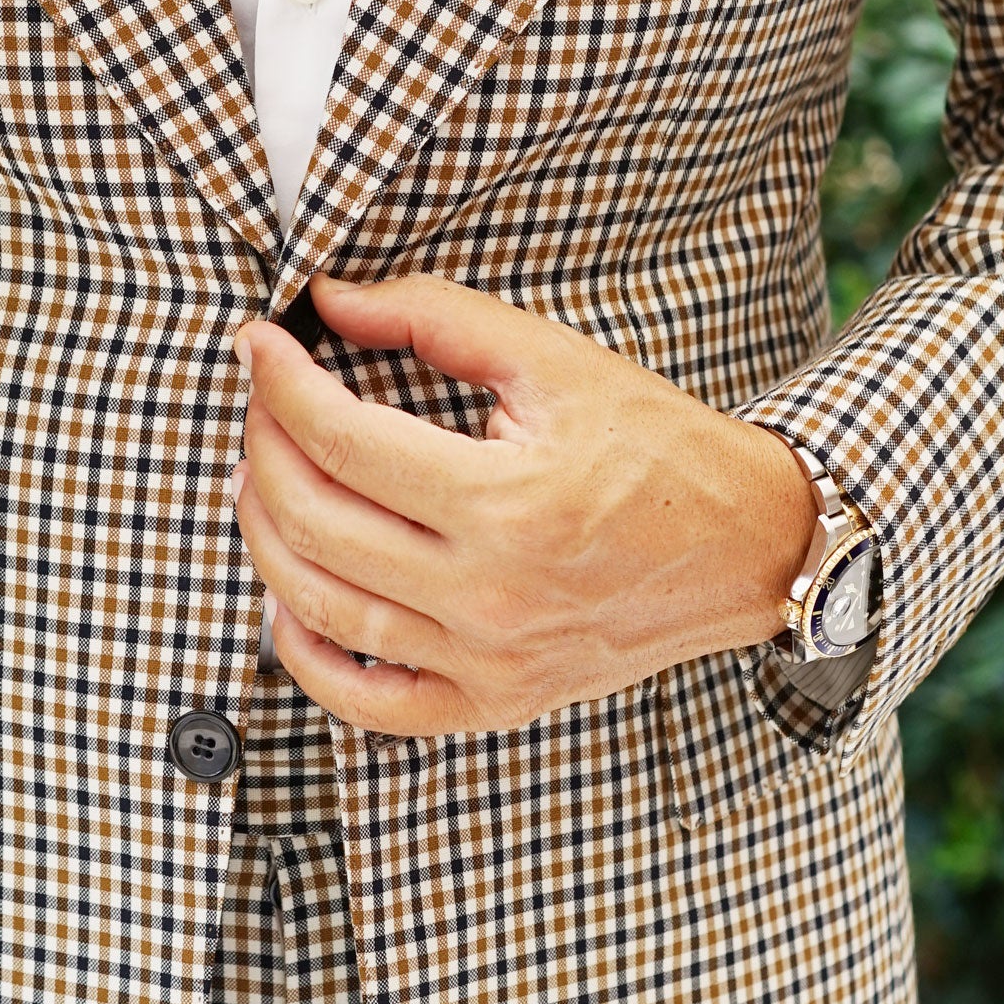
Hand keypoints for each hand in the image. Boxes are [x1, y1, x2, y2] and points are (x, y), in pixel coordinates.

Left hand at [233, 274, 818, 735]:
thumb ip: (434, 318)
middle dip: (264, 448)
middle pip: (315, 522)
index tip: (259, 344)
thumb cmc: (655, 448)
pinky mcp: (494, 702)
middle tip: (261, 404)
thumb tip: (328, 300)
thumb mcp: (553, 360)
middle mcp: (490, 596)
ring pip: (322, 610)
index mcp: (507, 502)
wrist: (745, 545)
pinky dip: (306, 657)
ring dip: (265, 538)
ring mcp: (488, 662)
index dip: (280, 383)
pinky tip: (288, 600)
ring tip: (258, 480)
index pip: (341, 440)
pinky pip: (366, 703)